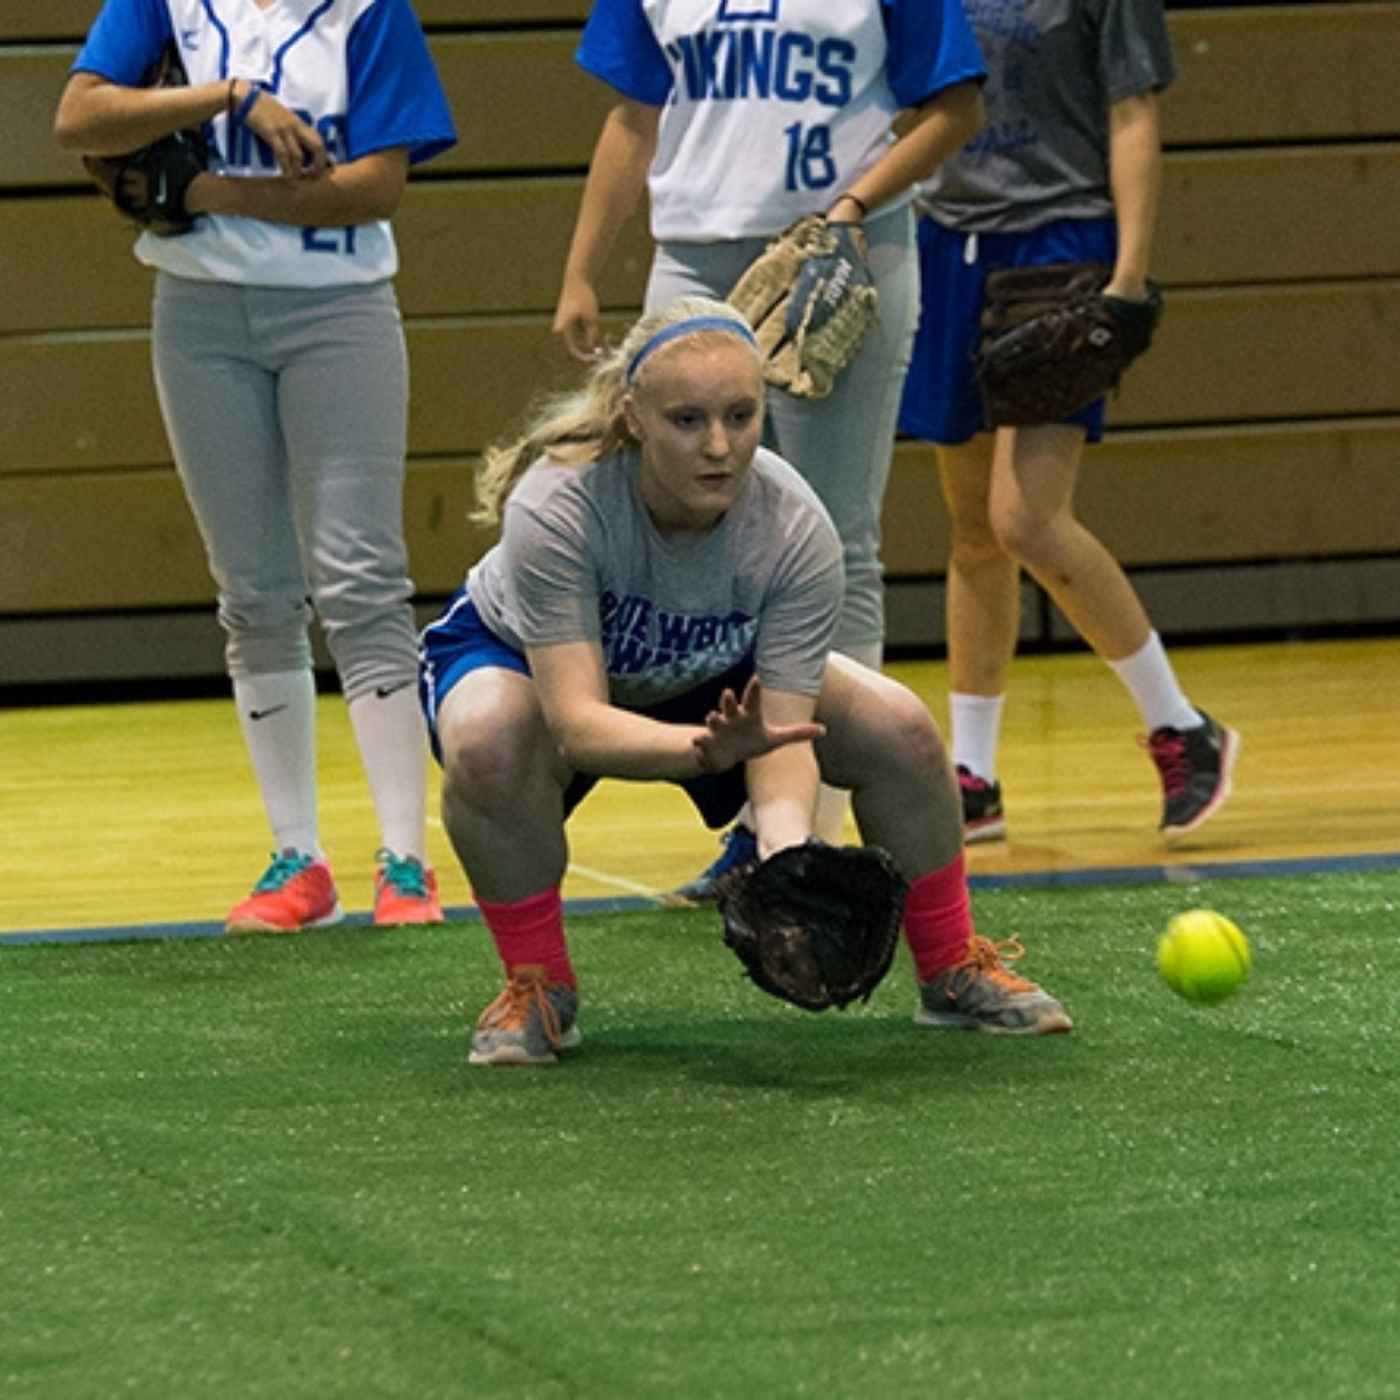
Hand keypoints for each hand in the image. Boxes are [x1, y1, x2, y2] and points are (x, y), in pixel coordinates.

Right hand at [239, 84, 328, 179]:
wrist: (243, 95)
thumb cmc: (261, 105)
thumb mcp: (282, 115)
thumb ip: (291, 127)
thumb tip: (299, 142)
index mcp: (298, 122)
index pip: (319, 139)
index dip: (324, 156)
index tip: (325, 169)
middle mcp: (294, 125)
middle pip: (316, 146)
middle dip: (319, 164)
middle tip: (314, 177)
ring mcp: (283, 129)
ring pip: (299, 154)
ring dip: (299, 171)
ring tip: (298, 182)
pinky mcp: (270, 132)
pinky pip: (282, 153)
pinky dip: (286, 167)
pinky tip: (287, 176)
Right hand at [553, 280, 604, 363]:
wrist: (577, 280)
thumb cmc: (583, 297)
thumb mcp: (591, 319)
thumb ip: (593, 337)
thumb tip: (598, 353)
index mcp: (562, 329)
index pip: (572, 351)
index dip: (584, 358)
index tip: (596, 361)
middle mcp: (559, 329)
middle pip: (571, 350)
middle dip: (585, 356)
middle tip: (598, 359)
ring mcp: (562, 326)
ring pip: (574, 344)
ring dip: (585, 348)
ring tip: (600, 351)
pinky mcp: (567, 323)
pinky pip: (575, 337)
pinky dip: (585, 340)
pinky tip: (596, 341)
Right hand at [692, 676, 824, 774]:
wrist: (727, 755)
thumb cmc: (752, 741)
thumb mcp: (775, 739)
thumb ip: (797, 733)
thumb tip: (823, 730)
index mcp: (748, 716)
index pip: (752, 700)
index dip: (753, 690)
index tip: (756, 678)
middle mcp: (732, 719)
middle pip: (730, 706)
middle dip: (728, 700)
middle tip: (727, 692)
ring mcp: (718, 730)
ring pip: (714, 721)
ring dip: (712, 718)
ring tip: (711, 716)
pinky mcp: (707, 743)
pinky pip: (701, 742)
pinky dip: (698, 742)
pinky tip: (695, 742)